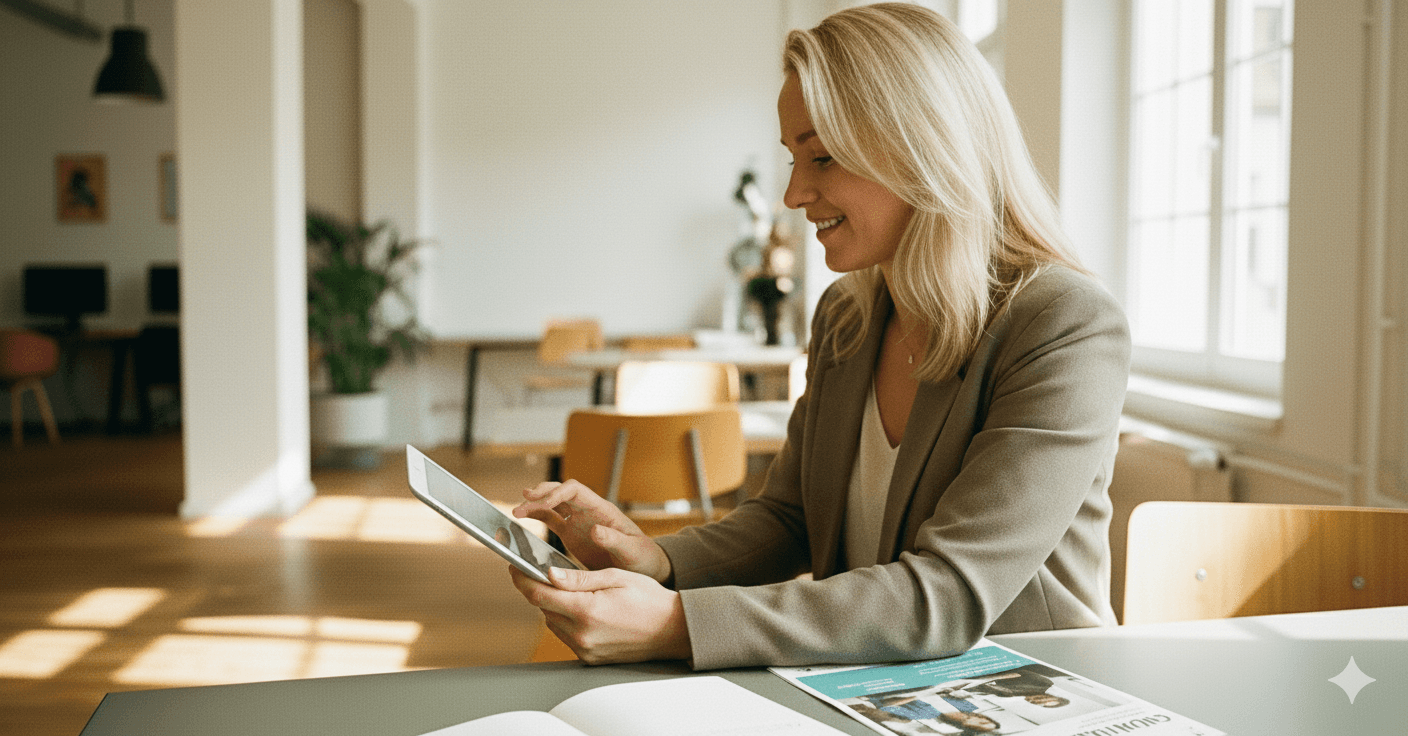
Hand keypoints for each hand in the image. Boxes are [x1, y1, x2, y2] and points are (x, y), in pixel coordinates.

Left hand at [510, 566, 691, 664]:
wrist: (673, 630)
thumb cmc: (650, 600)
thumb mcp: (615, 577)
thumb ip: (578, 577)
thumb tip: (549, 573)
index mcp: (587, 610)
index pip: (539, 595)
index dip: (522, 579)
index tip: (515, 568)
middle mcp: (583, 634)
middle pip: (543, 609)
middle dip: (539, 590)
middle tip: (542, 573)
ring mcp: (586, 649)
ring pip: (553, 624)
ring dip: (554, 607)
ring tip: (569, 591)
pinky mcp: (591, 658)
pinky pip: (567, 637)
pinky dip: (567, 622)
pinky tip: (582, 610)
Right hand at [513, 480, 670, 582]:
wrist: (644, 569)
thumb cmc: (643, 558)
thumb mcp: (632, 551)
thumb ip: (614, 540)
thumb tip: (595, 529)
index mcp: (602, 510)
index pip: (575, 491)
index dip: (557, 493)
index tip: (542, 503)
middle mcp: (588, 511)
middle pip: (560, 492)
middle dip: (541, 494)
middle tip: (522, 501)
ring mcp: (579, 521)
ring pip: (552, 504)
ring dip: (535, 504)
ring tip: (516, 511)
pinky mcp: (572, 534)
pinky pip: (551, 520)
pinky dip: (537, 517)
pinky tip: (523, 519)